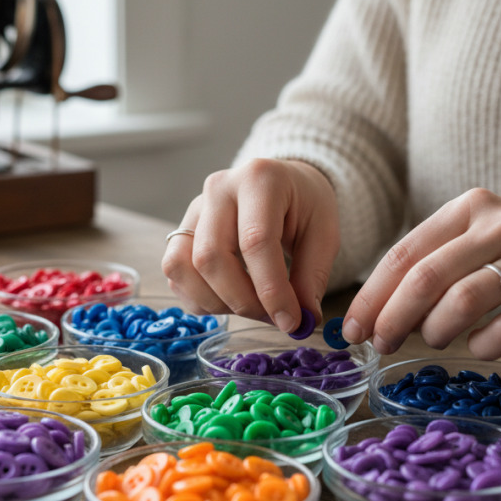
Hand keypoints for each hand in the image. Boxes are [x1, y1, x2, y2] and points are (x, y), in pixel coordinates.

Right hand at [161, 158, 339, 332]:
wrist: (282, 184)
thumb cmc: (304, 206)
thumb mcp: (324, 234)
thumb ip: (311, 277)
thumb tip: (299, 321)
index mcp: (260, 179)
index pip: (256, 241)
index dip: (271, 289)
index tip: (290, 321)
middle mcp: (218, 189)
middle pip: (211, 257)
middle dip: (242, 301)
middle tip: (272, 317)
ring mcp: (193, 210)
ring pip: (182, 267)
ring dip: (216, 302)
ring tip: (250, 308)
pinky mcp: (180, 232)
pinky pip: (176, 274)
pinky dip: (200, 299)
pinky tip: (230, 300)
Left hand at [340, 188, 500, 357]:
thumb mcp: (474, 243)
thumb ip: (428, 268)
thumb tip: (371, 317)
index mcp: (469, 208)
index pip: (404, 253)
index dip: (372, 296)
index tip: (352, 329)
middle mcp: (500, 225)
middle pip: (427, 277)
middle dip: (393, 317)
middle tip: (380, 345)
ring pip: (462, 301)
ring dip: (435, 331)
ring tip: (433, 340)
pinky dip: (481, 346)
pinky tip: (478, 346)